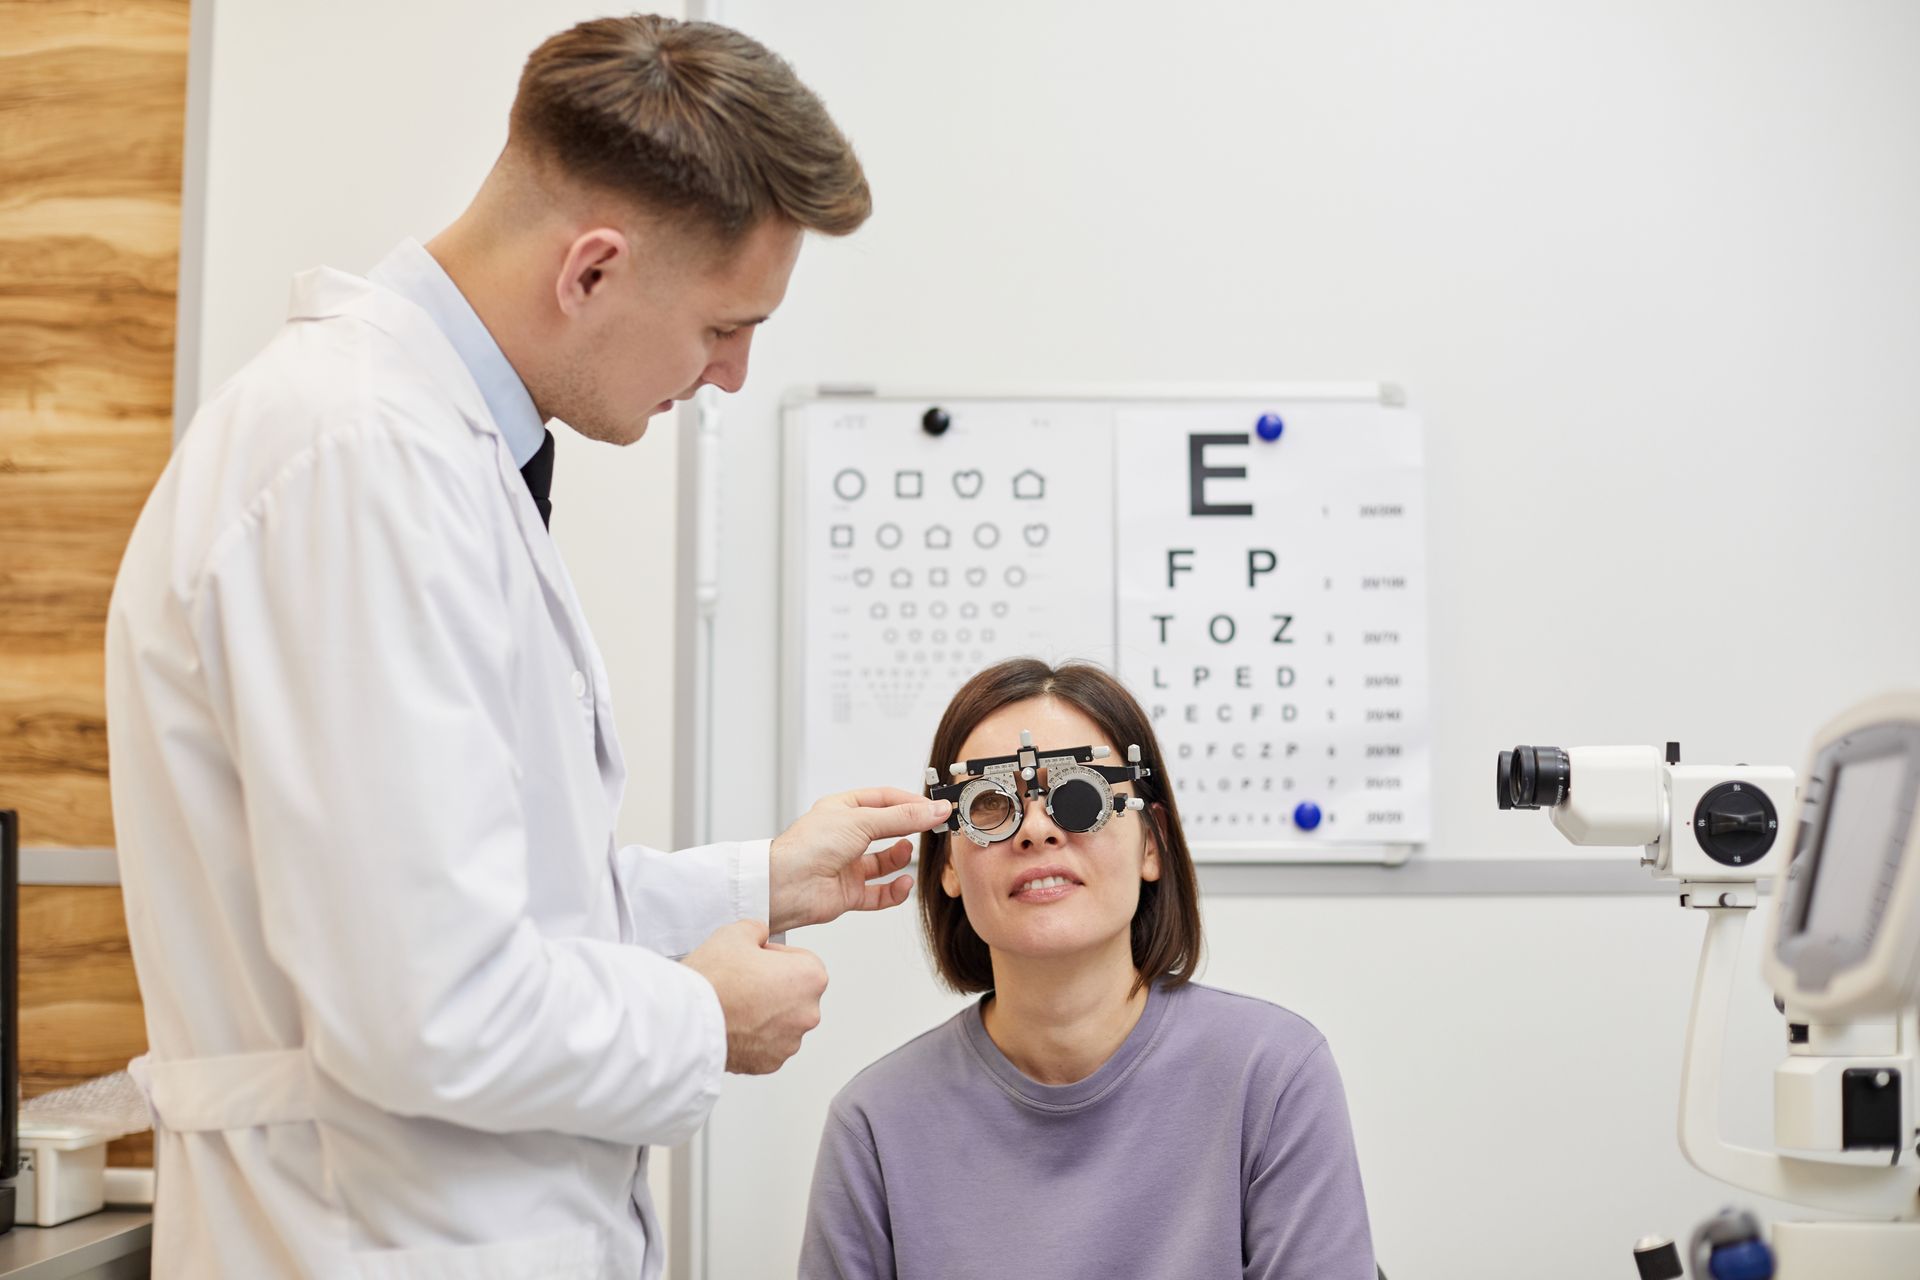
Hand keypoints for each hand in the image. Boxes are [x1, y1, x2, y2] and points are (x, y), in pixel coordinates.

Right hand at [683, 920, 828, 1074]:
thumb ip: (757, 930)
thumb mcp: (736, 933)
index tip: (755, 960)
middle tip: (741, 982)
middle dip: (772, 987)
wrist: (688, 1021)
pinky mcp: (770, 1063)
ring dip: (764, 1014)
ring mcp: (790, 1042)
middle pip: (794, 994)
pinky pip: (766, 1045)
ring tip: (734, 1004)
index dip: (775, 957)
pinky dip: (753, 1037)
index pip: (801, 960)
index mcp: (810, 977)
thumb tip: (759, 935)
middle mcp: (808, 1013)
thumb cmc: (714, 979)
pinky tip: (732, 1024)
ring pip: (781, 1021)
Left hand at [768, 788, 951, 933]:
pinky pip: (879, 893)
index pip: (883, 800)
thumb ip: (902, 818)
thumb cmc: (808, 847)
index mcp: (842, 810)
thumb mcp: (862, 821)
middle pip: (886, 829)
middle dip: (909, 829)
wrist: (785, 887)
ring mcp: (847, 865)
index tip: (934, 806)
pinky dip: (894, 891)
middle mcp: (844, 836)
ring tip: (909, 852)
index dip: (909, 801)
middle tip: (934, 828)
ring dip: (899, 859)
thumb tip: (934, 810)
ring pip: (883, 862)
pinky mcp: (848, 893)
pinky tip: (903, 883)